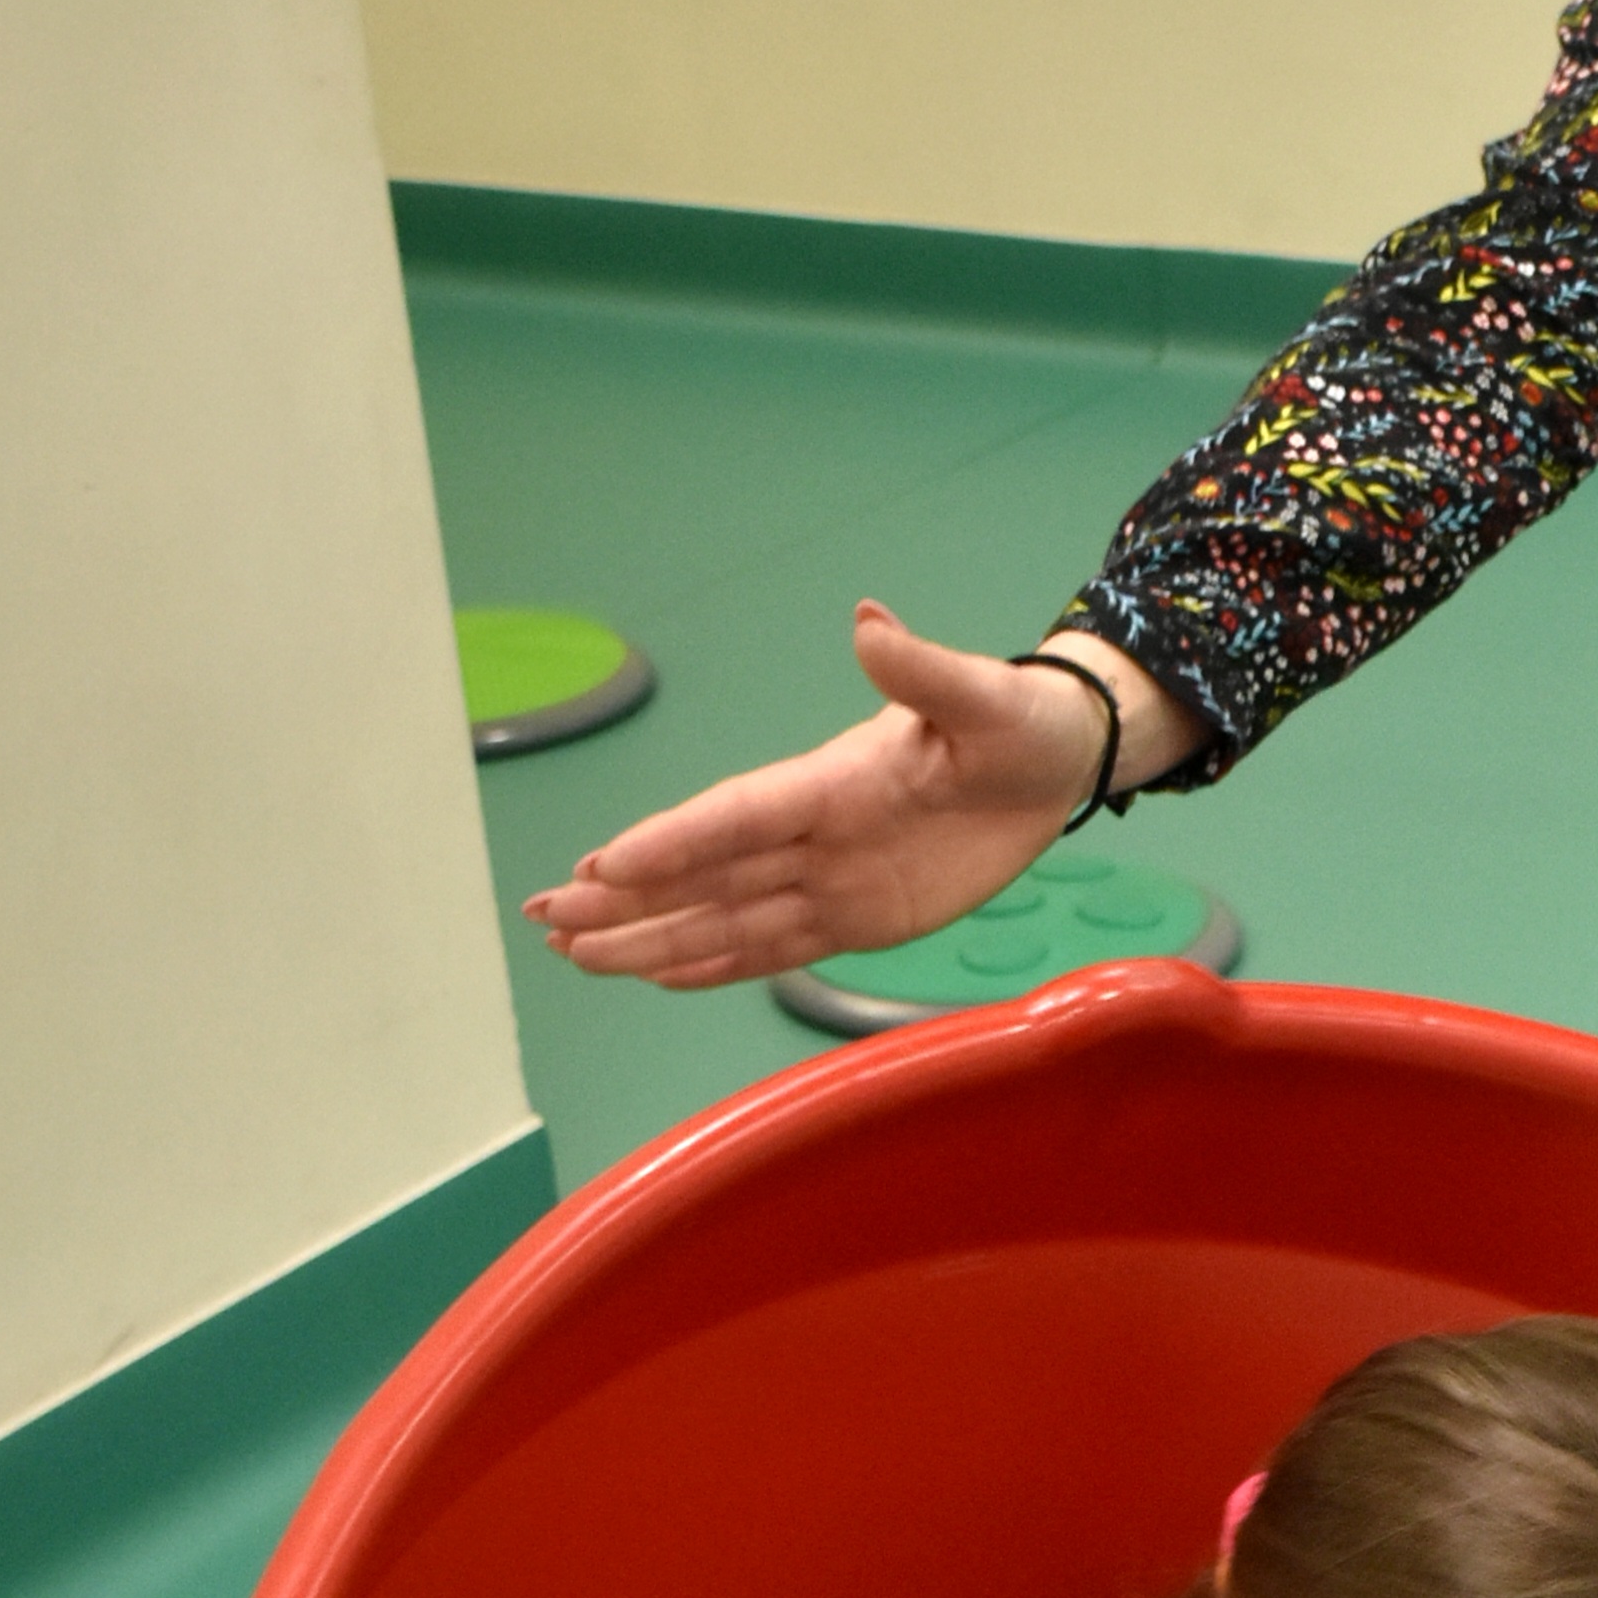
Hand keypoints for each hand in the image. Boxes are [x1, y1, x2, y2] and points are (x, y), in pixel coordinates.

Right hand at [522, 607, 1203, 991]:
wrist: (1052, 761)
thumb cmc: (1017, 720)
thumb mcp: (983, 695)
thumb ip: (922, 669)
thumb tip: (870, 621)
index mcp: (833, 779)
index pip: (739, 816)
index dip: (674, 843)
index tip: (605, 867)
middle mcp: (814, 833)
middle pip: (704, 874)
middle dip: (625, 900)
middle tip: (545, 917)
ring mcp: (829, 878)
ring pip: (723, 917)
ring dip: (648, 938)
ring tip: (571, 954)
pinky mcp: (858, 918)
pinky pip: (774, 948)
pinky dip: (716, 964)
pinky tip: (658, 977)